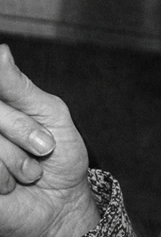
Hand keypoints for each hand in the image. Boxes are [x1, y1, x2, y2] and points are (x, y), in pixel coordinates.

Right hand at [0, 45, 99, 236]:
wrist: (63, 201)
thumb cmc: (59, 154)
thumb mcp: (50, 112)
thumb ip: (19, 86)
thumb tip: (0, 51)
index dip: (10, 99)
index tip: (18, 96)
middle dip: (24, 130)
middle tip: (44, 147)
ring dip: (17, 160)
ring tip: (29, 170)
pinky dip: (5, 178)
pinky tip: (12, 186)